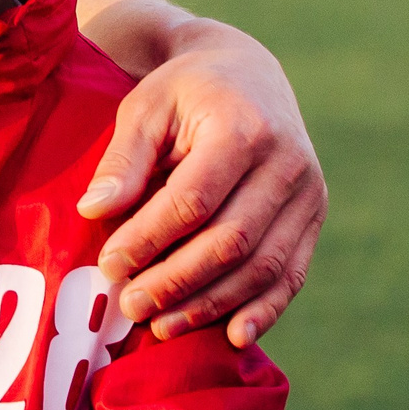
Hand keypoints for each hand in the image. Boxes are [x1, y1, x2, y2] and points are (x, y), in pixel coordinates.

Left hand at [76, 18, 325, 347]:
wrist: (247, 73)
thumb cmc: (184, 91)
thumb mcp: (145, 107)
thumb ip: (123, 159)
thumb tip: (94, 211)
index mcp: (243, 127)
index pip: (193, 200)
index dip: (149, 238)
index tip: (109, 265)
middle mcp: (287, 162)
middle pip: (230, 240)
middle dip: (176, 281)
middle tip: (129, 305)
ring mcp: (308, 192)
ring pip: (262, 266)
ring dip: (211, 304)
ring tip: (161, 326)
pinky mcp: (314, 216)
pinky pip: (292, 273)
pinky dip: (264, 310)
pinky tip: (232, 336)